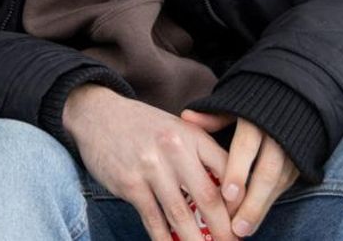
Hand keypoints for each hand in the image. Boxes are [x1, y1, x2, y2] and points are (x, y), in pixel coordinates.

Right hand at [62, 85, 231, 240]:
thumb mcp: (178, 128)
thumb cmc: (144, 126)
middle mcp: (174, 149)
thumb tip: (228, 193)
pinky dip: (165, 239)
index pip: (227, 171)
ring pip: (181, 214)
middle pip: (208, 197)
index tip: (244, 220)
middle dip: (223, 229)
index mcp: (192, 135)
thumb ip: (202, 154)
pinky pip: (153, 219)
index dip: (240, 200)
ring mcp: (150, 167)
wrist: (98, 114)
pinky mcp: (129, 184)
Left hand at [180, 112, 298, 237]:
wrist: (293, 101)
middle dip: (252, 202)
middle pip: (267, 172)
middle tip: (236, 227)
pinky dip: (268, 204)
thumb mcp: (233, 104)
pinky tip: (254, 221)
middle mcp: (277, 136)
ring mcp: (290, 152)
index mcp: (256, 119)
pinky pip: (284, 187)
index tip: (227, 195)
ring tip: (243, 230)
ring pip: (278, 184)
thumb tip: (186, 117)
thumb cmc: (251, 106)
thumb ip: (213, 116)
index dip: (238, 171)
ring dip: (260, 209)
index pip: (247, 146)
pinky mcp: (298, 164)